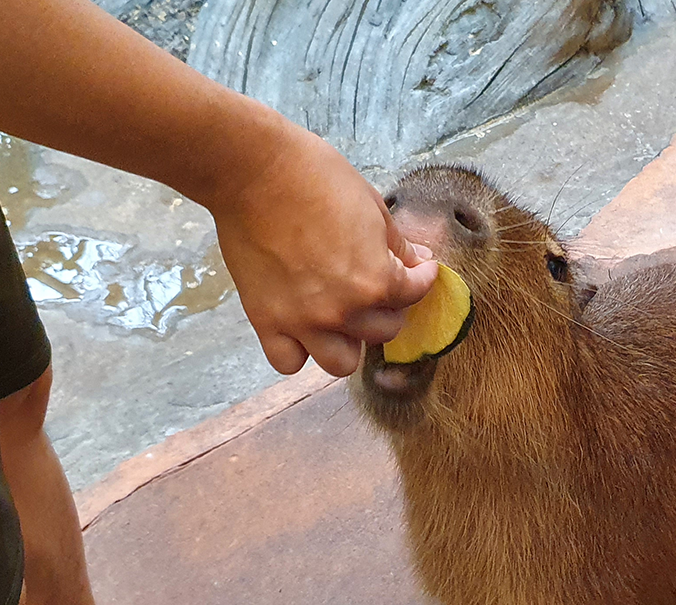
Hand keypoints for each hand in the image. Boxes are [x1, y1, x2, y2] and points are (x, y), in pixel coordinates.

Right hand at [207, 122, 437, 376]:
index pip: (415, 293)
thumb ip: (397, 244)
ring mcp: (304, 321)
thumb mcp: (372, 205)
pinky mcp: (266, 321)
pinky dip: (298, 351)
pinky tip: (302, 329)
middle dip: (388, 308)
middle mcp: (344, 310)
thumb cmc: (315, 177)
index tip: (420, 269)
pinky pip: (288, 362)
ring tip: (343, 319)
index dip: (422, 277)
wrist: (253, 170)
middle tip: (379, 288)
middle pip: (383, 332)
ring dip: (348, 342)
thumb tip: (419, 260)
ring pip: (341, 362)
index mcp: (376, 280)